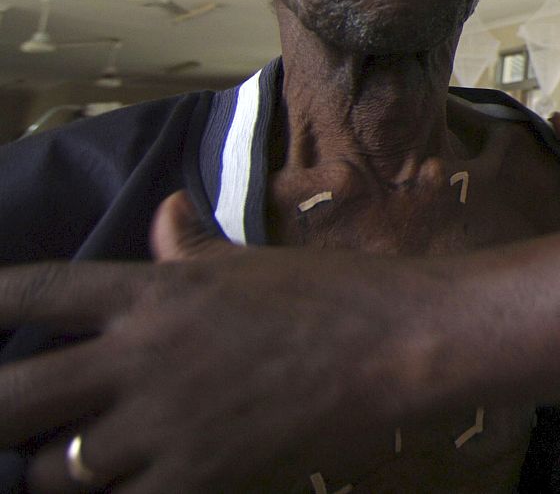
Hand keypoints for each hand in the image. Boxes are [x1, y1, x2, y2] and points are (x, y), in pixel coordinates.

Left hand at [0, 192, 450, 491]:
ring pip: (52, 471)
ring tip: (59, 468)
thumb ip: (191, 246)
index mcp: (151, 290)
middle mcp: (141, 354)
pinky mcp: (198, 473)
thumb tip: (162, 215)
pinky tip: (117, 488)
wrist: (397, 342)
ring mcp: (164, 420)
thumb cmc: (330, 293)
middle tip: (3, 422)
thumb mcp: (249, 261)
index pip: (34, 291)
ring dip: (48, 473)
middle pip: (13, 397)